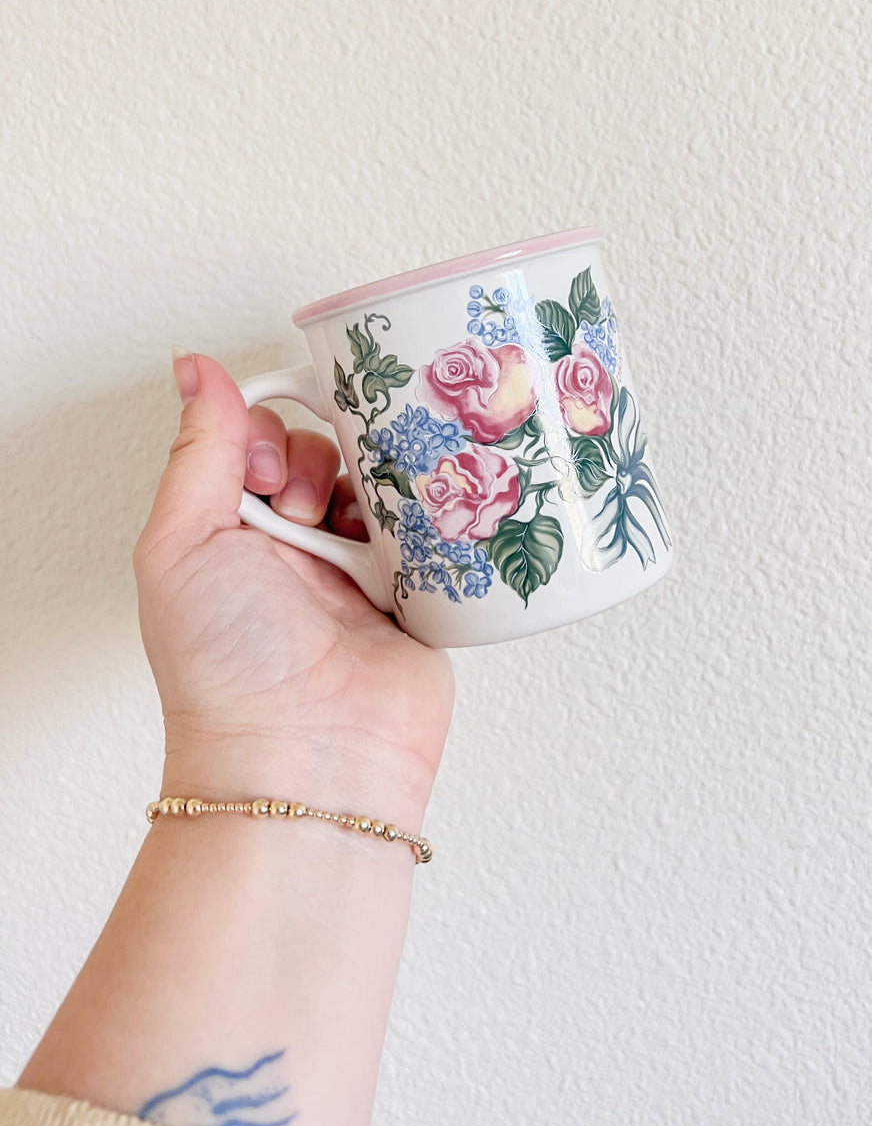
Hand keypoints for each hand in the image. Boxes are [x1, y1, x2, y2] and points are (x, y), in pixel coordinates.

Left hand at [134, 352, 452, 823]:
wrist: (308, 758)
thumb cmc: (227, 667)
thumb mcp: (182, 543)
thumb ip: (196, 450)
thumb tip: (193, 366)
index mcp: (230, 530)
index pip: (259, 436)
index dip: (265, 432)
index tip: (259, 471)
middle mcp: (294, 546)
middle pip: (326, 450)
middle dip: (317, 462)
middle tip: (303, 512)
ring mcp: (359, 570)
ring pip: (382, 482)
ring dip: (374, 489)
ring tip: (354, 531)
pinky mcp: (419, 594)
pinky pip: (435, 528)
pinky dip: (430, 519)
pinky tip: (417, 525)